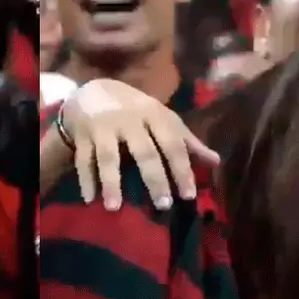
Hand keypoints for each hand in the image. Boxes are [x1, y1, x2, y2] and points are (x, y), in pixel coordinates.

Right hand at [61, 79, 219, 210]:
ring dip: (111, 182)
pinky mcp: (82, 134)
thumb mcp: (161, 119)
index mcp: (153, 115)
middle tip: (163, 205)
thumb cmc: (134, 111)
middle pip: (144, 152)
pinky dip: (86, 179)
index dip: (182, 169)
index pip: (172, 144)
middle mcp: (129, 120)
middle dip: (154, 179)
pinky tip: (89, 199)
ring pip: (108, 157)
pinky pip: (83, 160)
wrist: (92, 90)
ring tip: (114, 208)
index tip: (189, 195)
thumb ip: (186, 142)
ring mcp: (103, 127)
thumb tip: (216, 162)